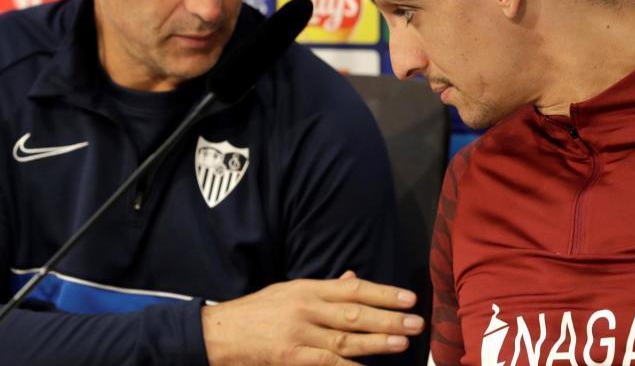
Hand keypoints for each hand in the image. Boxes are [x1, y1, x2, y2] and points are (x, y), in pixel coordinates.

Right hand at [201, 271, 424, 364]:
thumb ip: (324, 288)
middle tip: (416, 321)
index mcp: (307, 288)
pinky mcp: (291, 357)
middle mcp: (306, 307)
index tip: (408, 298)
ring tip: (401, 342)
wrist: (218, 334)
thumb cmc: (256, 313)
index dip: (383, 293)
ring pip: (345, 339)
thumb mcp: (289, 292)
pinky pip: (327, 363)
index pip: (353, 288)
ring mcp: (299, 334)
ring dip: (376, 342)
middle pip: (354, 312)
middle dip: (388, 317)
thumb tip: (353, 277)